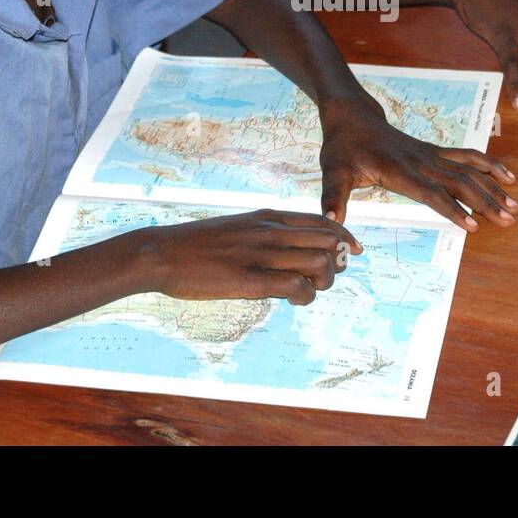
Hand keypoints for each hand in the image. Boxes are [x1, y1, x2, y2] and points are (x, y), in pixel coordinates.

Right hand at [142, 209, 362, 305]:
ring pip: (320, 264)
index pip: (322, 220)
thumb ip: (265, 234)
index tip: (354, 251)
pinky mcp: (251, 279)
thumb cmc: (197, 245)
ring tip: (306, 292)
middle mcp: (270, 231)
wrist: (162, 253)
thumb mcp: (238, 228)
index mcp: (268, 217)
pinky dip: (305, 297)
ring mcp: (262, 254)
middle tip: (324, 279)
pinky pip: (297, 287)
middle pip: (328, 242)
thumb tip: (289, 251)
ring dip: (323, 282)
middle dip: (337, 263)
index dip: (344, 237)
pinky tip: (292, 301)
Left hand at [317, 95, 517, 231]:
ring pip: (469, 170)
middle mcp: (420, 161)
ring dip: (493, 187)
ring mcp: (431, 155)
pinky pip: (468, 157)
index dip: (452, 208)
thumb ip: (333, 197)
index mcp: (398, 170)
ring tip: (516, 205)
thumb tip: (332, 222)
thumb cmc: (342, 148)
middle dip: (486, 201)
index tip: (474, 226)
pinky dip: (490, 166)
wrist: (352, 117)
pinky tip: (509, 176)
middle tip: (509, 220)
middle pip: (460, 182)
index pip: (431, 192)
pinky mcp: (435, 152)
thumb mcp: (333, 171)